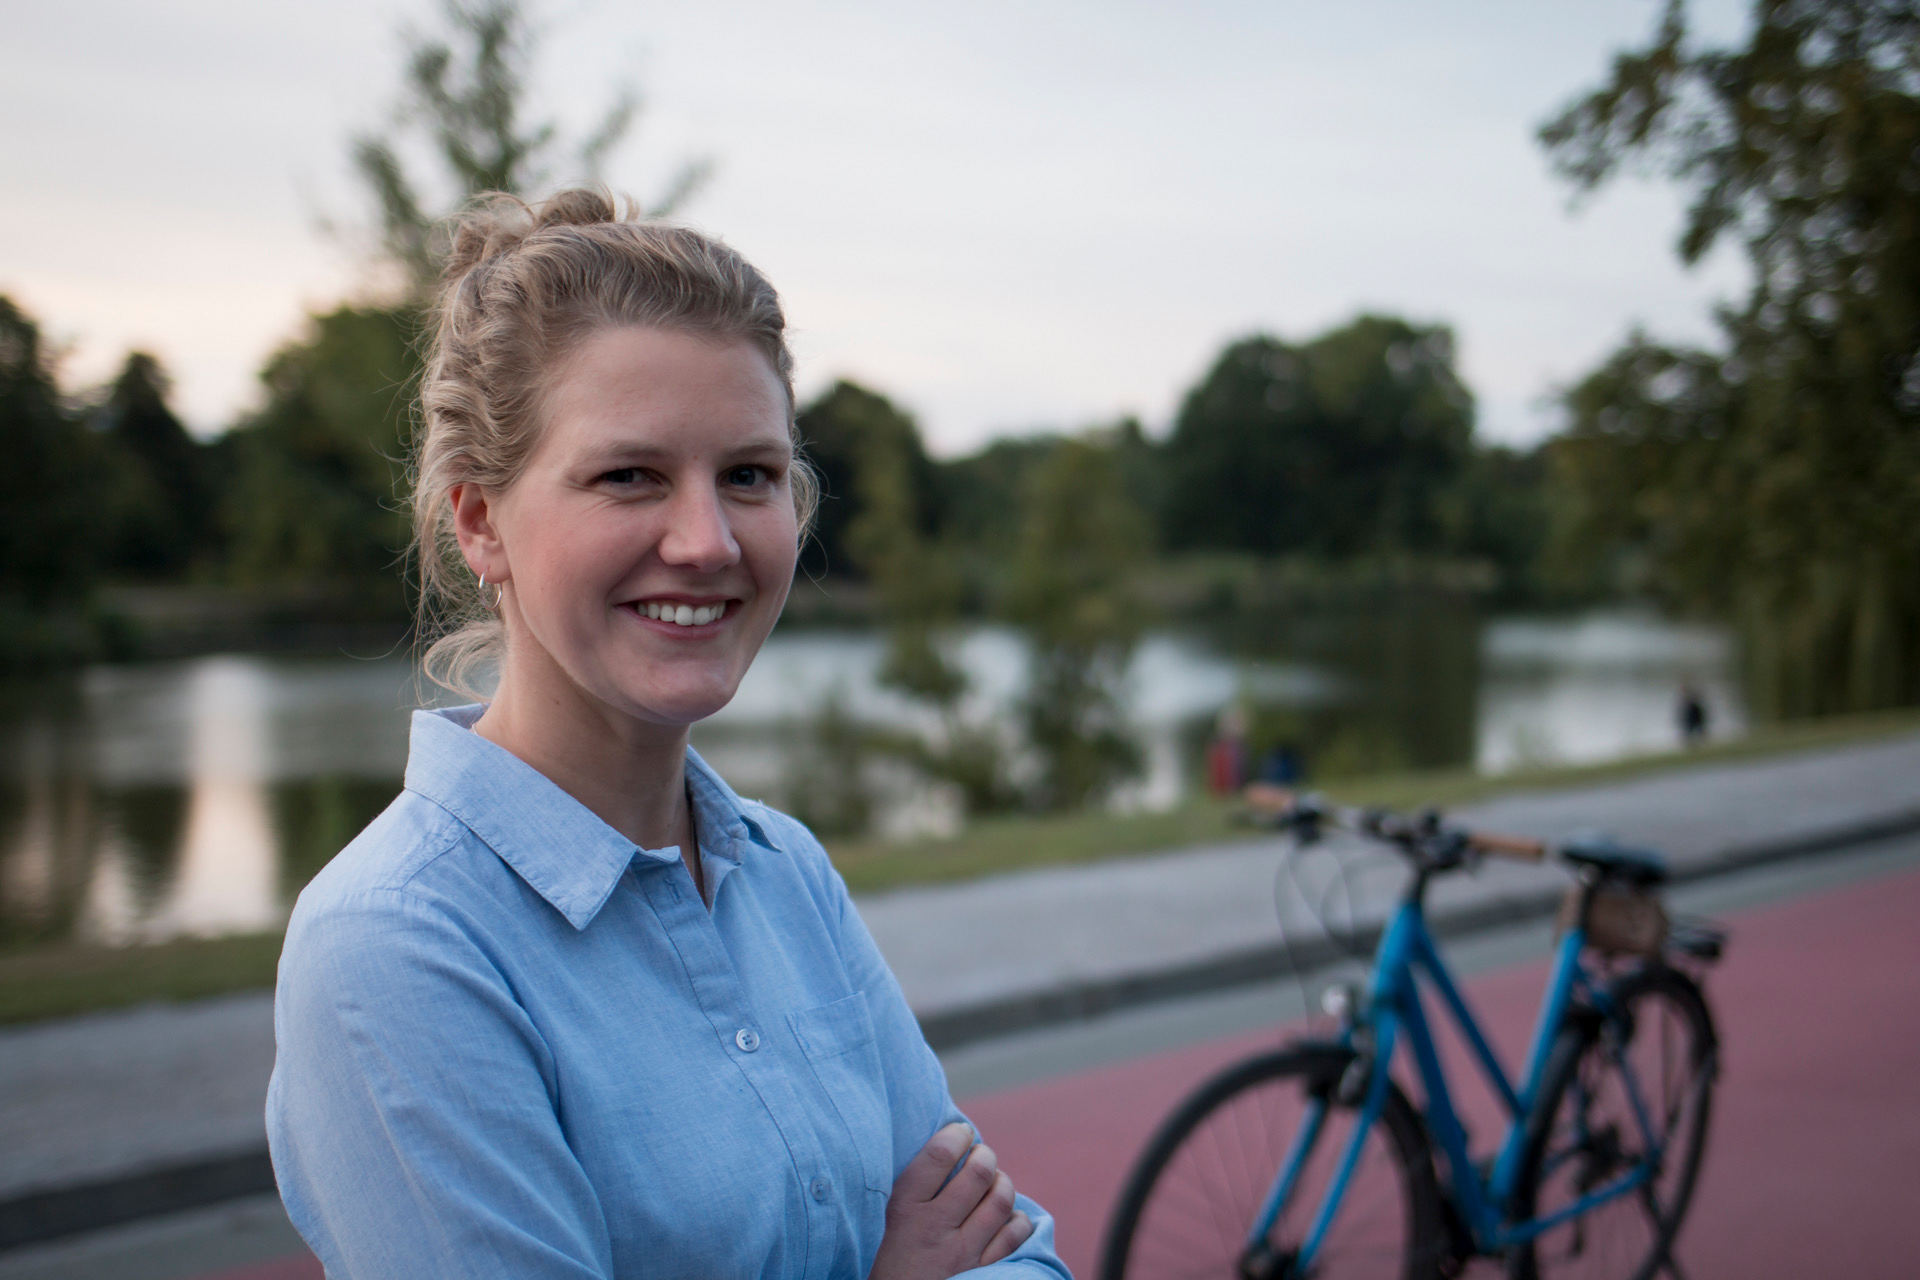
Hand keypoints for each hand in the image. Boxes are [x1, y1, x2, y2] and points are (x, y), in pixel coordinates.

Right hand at [868, 1122, 1034, 1279]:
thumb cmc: (894, 1257)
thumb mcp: (891, 1219)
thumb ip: (917, 1186)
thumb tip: (950, 1140)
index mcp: (905, 1210)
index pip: (938, 1156)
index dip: (956, 1134)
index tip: (960, 1132)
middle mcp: (935, 1229)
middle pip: (978, 1173)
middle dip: (985, 1155)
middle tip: (980, 1155)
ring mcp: (962, 1254)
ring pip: (1000, 1201)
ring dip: (1003, 1183)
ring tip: (994, 1182)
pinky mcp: (982, 1273)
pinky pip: (1014, 1235)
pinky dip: (1016, 1219)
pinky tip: (1005, 1217)